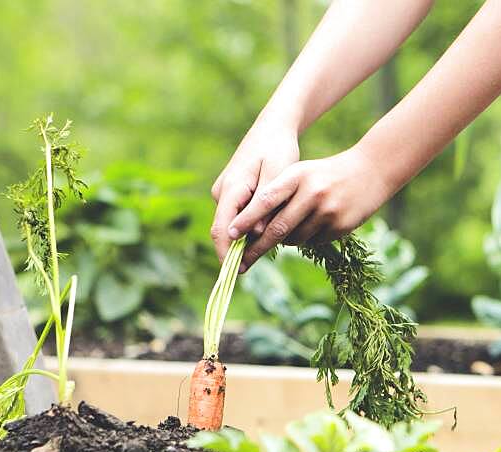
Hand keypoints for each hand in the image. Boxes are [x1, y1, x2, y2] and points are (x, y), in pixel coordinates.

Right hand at [210, 121, 299, 261]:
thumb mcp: (278, 174)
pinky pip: (237, 217)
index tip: (236, 273)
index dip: (227, 253)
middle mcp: (222, 192)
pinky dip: (248, 228)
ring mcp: (224, 193)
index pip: (222, 228)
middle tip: (250, 271)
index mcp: (232, 187)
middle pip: (224, 230)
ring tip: (264, 252)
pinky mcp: (232, 194)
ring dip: (244, 240)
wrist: (273, 128)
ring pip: (232, 224)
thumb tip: (255, 233)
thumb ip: (265, 204)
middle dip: (235, 252)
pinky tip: (266, 233)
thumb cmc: (278, 149)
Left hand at [225, 147, 392, 270]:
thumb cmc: (325, 175)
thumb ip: (278, 196)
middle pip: (278, 228)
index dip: (247, 219)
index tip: (231, 234)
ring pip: (294, 239)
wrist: (371, 172)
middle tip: (241, 261)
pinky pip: (313, 242)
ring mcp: (328, 211)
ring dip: (286, 240)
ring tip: (295, 224)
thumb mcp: (301, 174)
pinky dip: (307, 239)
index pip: (266, 200)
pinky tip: (318, 223)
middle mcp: (312, 193)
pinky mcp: (340, 226)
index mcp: (297, 175)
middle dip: (257, 247)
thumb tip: (252, 230)